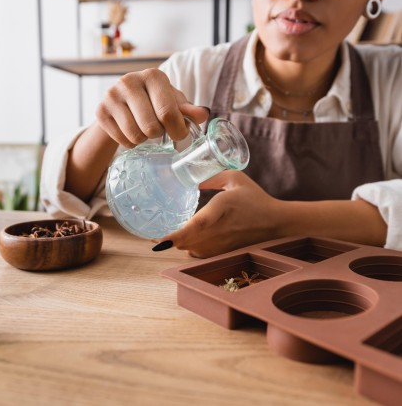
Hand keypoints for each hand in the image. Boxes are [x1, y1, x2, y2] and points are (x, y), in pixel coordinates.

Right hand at [96, 68, 208, 147]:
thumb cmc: (156, 101)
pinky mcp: (100, 111)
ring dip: (144, 140)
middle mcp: (129, 81)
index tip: (179, 134)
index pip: (168, 113)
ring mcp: (111, 95)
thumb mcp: (174, 102)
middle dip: (159, 135)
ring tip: (145, 131)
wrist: (125, 100)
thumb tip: (202, 115)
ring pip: (135, 135)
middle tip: (159, 130)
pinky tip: (132, 132)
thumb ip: (188, 110)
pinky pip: (122, 140)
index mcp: (153, 76)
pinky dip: (131, 143)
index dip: (178, 130)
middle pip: (151, 127)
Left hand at [163, 171, 281, 257]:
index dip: (177, 235)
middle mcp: (219, 229)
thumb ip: (211, 177)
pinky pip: (199, 254)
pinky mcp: (224, 251)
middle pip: (187, 241)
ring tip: (169, 238)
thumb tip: (190, 180)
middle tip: (153, 237)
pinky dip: (190, 248)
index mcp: (221, 208)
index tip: (160, 240)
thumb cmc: (255, 198)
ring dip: (179, 245)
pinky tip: (187, 241)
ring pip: (191, 249)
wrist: (276, 222)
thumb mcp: (235, 178)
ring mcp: (221, 244)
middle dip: (169, 241)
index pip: (197, 225)